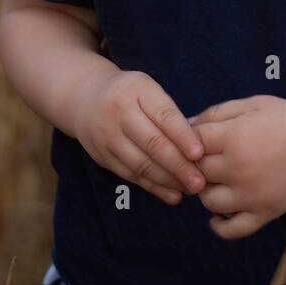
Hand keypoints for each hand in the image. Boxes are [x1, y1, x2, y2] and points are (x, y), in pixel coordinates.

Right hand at [74, 67, 205, 205]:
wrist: (85, 98)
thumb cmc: (130, 94)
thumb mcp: (147, 89)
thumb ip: (168, 113)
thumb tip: (197, 146)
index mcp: (137, 89)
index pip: (164, 115)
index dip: (182, 136)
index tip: (200, 153)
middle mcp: (119, 112)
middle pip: (152, 143)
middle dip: (179, 165)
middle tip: (200, 182)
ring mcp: (108, 136)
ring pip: (141, 164)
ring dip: (168, 180)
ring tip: (190, 190)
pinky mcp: (102, 156)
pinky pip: (131, 175)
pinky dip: (153, 187)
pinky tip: (172, 195)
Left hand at [187, 95, 285, 238]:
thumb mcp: (252, 104)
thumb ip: (217, 113)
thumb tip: (186, 126)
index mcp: (233, 136)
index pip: (191, 144)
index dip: (191, 142)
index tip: (200, 140)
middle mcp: (238, 167)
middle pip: (196, 172)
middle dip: (198, 165)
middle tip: (208, 159)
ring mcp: (250, 194)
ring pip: (207, 201)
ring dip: (207, 191)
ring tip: (219, 181)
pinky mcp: (264, 213)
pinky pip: (231, 230)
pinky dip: (219, 225)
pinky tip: (219, 214)